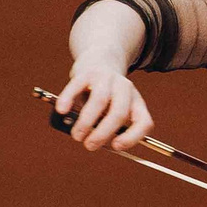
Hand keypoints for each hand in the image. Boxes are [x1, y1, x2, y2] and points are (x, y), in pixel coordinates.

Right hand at [58, 2, 153, 151]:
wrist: (100, 60)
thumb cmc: (105, 96)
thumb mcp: (112, 111)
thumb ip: (104, 126)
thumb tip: (89, 140)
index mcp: (136, 102)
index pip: (143, 122)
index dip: (133, 137)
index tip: (115, 146)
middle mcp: (125, 89)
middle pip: (119, 113)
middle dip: (103, 133)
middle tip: (89, 146)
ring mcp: (107, 79)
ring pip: (100, 101)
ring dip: (86, 122)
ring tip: (77, 136)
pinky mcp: (87, 72)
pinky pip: (78, 85)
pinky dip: (69, 99)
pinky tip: (62, 111)